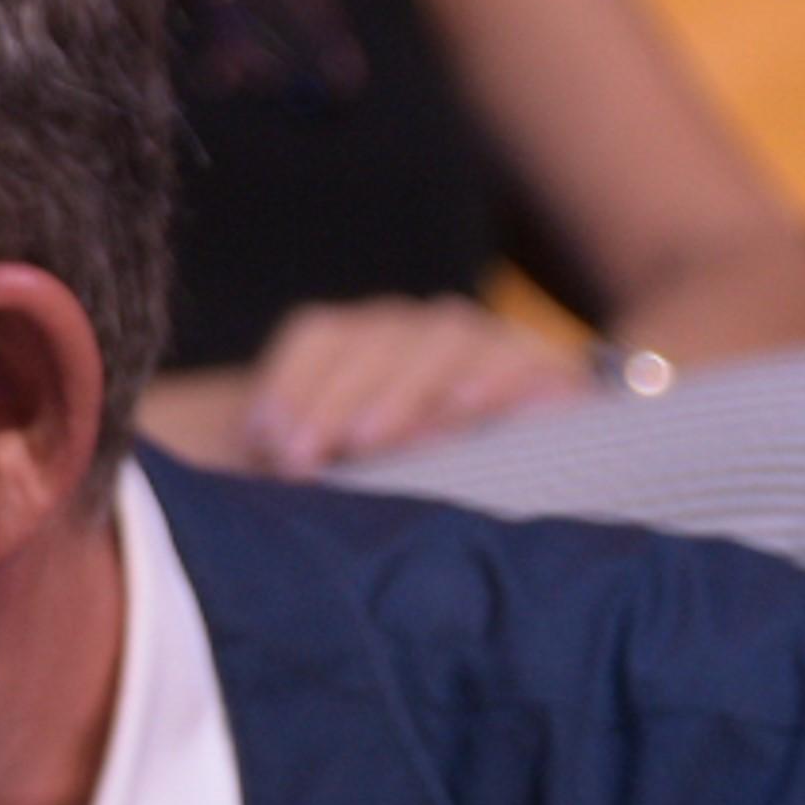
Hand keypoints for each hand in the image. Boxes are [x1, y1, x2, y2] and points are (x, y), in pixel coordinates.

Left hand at [236, 296, 589, 476]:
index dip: (288, 381)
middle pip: (374, 340)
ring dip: (400, 390)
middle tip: (299, 458)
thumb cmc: (382, 476)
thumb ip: (297, 452)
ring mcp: (483, 340)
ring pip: (439, 340)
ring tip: (369, 440)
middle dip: (331, 399)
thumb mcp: (328, 464)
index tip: (262, 439)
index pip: (320, 334)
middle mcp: (420, 329)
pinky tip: (468, 406)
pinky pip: (520, 358)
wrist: (492, 461)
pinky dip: (495, 376)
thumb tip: (262, 461)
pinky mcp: (543, 368)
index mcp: (363, 339)